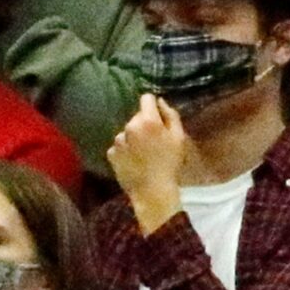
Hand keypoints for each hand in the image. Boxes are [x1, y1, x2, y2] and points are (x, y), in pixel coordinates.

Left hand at [106, 94, 190, 233]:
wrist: (152, 191)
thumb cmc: (170, 164)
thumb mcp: (178, 137)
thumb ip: (171, 115)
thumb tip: (160, 101)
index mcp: (148, 121)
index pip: (146, 98)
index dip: (153, 106)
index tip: (157, 117)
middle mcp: (129, 127)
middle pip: (137, 117)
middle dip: (144, 124)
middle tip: (153, 142)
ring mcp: (118, 141)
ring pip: (127, 132)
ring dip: (133, 139)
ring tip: (143, 155)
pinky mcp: (111, 154)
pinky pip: (119, 147)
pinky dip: (125, 151)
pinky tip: (134, 162)